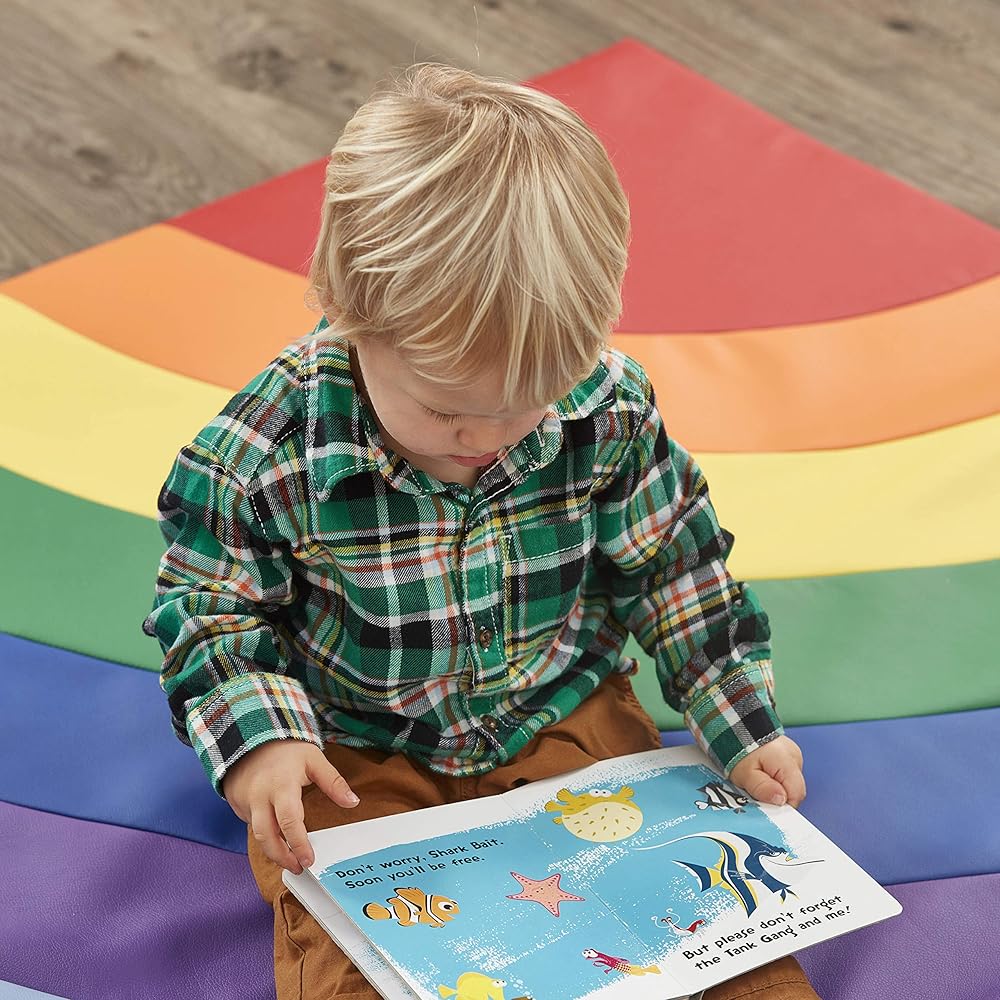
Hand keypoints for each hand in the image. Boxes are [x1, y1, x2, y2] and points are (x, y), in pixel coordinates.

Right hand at [222, 740, 359, 873]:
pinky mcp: (236, 803)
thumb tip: (353, 802)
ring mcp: (244, 801)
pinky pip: (249, 825)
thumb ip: (333, 782)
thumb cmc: (286, 748)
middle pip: (266, 837)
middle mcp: (259, 796)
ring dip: (272, 851)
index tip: (309, 859)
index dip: (299, 844)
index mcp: (281, 785)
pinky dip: (263, 834)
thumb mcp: (314, 759)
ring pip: (256, 835)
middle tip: (299, 867)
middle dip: (282, 857)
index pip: (290, 821)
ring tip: (289, 858)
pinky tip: (276, 836)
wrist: (251, 735)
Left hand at [728, 735, 805, 807]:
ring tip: (756, 778)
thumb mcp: (745, 773)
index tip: (766, 806)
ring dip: (774, 786)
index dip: (782, 806)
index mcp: (787, 762)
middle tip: (756, 790)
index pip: (797, 795)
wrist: (734, 725)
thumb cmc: (737, 748)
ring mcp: (793, 754)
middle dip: (776, 796)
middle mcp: (795, 757)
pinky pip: (784, 773)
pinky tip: (761, 772)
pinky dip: (773, 777)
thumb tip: (780, 801)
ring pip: (788, 783)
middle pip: (793, 790)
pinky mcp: (788, 754)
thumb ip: (762, 788)